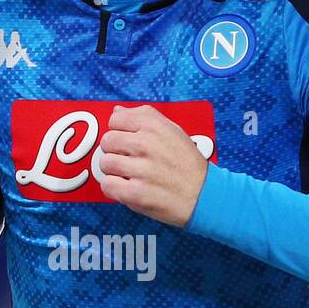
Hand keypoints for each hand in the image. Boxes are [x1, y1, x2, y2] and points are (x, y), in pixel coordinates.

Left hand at [98, 104, 207, 226]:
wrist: (203, 195)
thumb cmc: (187, 163)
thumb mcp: (173, 130)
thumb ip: (144, 117)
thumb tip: (116, 112)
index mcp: (153, 126)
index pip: (115, 120)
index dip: (120, 132)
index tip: (129, 142)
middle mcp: (145, 144)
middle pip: (107, 141)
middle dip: (115, 152)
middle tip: (129, 161)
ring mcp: (140, 169)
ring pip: (105, 163)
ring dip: (114, 172)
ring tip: (130, 175)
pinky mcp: (135, 193)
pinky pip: (107, 185)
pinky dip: (114, 188)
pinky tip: (127, 188)